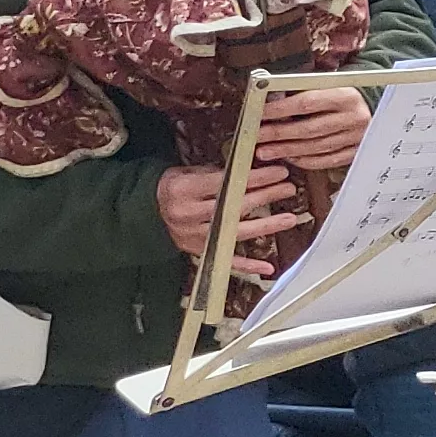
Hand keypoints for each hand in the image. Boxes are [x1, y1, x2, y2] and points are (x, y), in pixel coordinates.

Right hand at [156, 167, 301, 278]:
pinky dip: (248, 266)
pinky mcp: (198, 252)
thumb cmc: (174, 188)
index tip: (279, 172)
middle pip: (233, 207)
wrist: (145, 212)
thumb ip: (218, 174)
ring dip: (265, 226)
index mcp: (184, 190)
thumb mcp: (188, 172)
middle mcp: (188, 214)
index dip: (254, 178)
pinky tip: (269, 268)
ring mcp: (194, 236)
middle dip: (265, 196)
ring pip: (234, 232)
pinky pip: (226, 260)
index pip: (225, 184)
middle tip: (289, 188)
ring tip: (290, 218)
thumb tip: (253, 169)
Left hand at [252, 85, 369, 172]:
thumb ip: (301, 91)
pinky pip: (327, 160)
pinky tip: (290, 157)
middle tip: (257, 138)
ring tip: (266, 152)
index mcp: (347, 96)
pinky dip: (306, 160)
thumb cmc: (341, 93)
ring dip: (287, 150)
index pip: (307, 103)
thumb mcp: (325, 84)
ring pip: (316, 147)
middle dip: (279, 134)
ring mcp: (358, 137)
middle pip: (310, 129)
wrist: (371, 105)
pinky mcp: (357, 152)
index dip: (280, 110)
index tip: (260, 114)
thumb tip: (268, 101)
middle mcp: (355, 117)